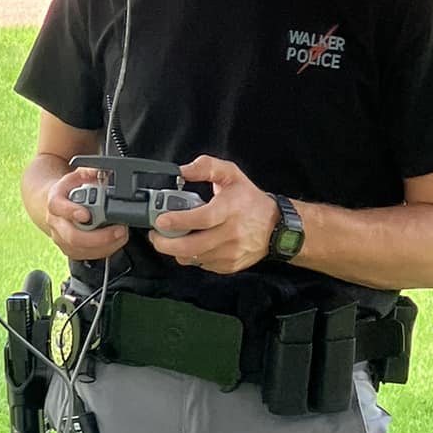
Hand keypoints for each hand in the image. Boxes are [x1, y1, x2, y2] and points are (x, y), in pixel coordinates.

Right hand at [44, 166, 129, 261]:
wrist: (56, 205)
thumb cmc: (67, 192)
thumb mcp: (77, 176)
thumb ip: (91, 173)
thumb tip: (105, 173)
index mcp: (55, 202)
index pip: (59, 207)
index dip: (72, 211)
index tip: (86, 214)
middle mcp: (56, 223)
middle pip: (72, 236)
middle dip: (99, 236)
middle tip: (118, 230)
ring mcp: (62, 239)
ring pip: (81, 249)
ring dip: (105, 245)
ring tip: (122, 234)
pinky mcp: (70, 250)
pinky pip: (87, 255)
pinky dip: (104, 250)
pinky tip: (115, 241)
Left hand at [150, 155, 275, 274]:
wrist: (277, 228)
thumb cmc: (250, 200)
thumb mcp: (231, 174)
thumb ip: (206, 167)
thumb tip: (181, 171)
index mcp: (231, 210)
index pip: (202, 219)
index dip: (179, 221)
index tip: (160, 220)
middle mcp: (231, 234)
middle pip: (192, 246)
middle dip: (166, 243)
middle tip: (155, 235)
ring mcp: (230, 253)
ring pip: (193, 258)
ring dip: (175, 250)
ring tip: (170, 238)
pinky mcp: (229, 266)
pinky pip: (201, 264)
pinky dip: (191, 256)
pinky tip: (191, 244)